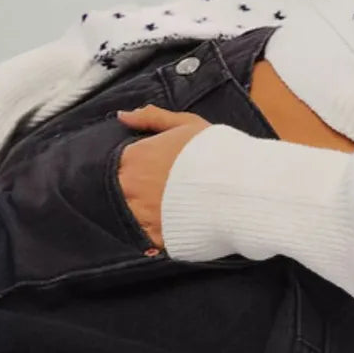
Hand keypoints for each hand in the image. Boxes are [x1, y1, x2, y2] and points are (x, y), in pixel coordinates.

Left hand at [114, 104, 211, 249]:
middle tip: (156, 185)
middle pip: (118, 189)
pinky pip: (145, 236)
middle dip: (132, 186)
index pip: (115, 162)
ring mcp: (141, 214)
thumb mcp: (185, 124)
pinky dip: (153, 230)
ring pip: (128, 213)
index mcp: (136, 157)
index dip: (130, 164)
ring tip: (164, 204)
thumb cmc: (213, 152)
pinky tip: (170, 221)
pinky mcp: (155, 236)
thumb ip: (151, 118)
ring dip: (140, 209)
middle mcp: (132, 187)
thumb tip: (123, 116)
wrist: (238, 186)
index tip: (144, 166)